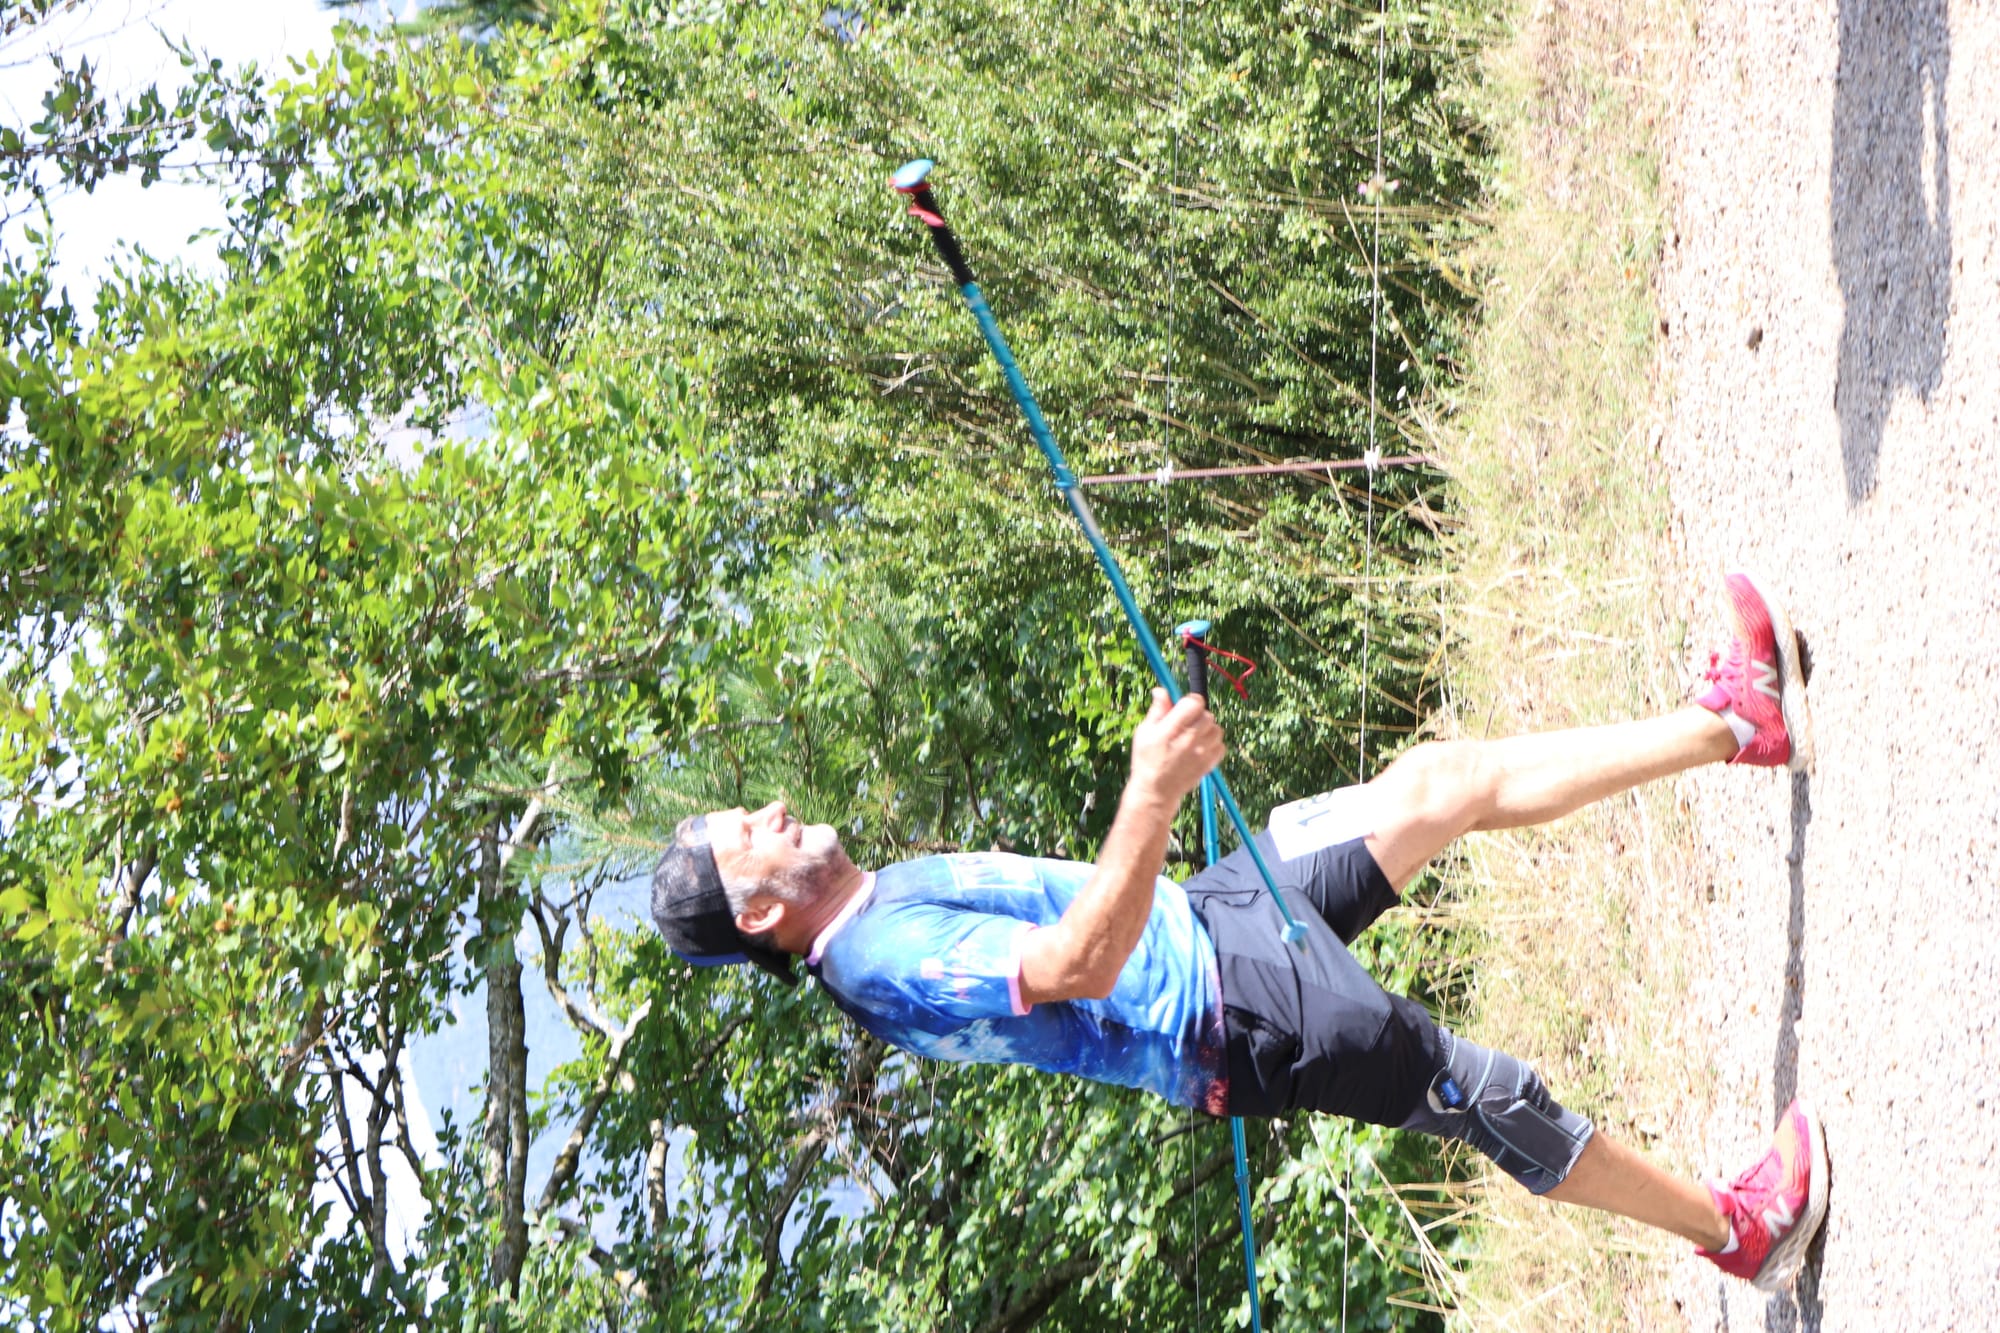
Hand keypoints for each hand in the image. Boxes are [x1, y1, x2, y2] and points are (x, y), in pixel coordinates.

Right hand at [1129, 687, 1224, 804]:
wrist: (1156, 791)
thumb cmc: (1147, 759)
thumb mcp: (1144, 732)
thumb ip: (1157, 710)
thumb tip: (1162, 690)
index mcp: (1170, 729)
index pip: (1194, 703)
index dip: (1190, 701)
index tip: (1184, 706)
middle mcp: (1188, 740)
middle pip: (1207, 714)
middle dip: (1197, 715)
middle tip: (1186, 724)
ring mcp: (1201, 753)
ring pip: (1216, 729)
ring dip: (1207, 729)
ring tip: (1193, 737)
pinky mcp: (1209, 764)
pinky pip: (1221, 745)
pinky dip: (1213, 744)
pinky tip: (1200, 748)